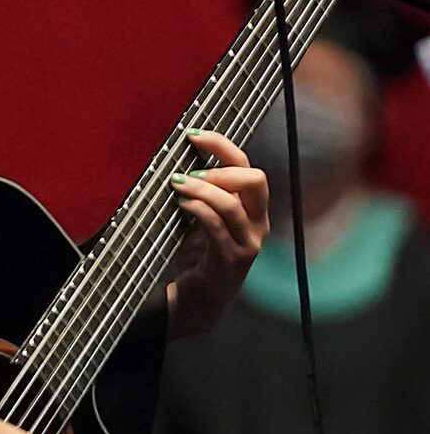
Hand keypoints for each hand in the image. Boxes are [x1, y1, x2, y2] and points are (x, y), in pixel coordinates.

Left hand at [165, 129, 270, 335]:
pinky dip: (199, 211)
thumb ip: (199, 193)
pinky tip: (182, 205)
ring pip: (234, 204)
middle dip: (221, 167)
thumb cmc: (196, 255)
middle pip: (255, 179)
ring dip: (204, 189)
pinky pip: (218, 228)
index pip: (247, 166)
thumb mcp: (199, 218)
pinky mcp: (232, 260)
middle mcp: (257, 223)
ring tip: (178, 185)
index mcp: (251, 208)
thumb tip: (176, 159)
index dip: (223, 146)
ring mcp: (247, 242)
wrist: (195, 300)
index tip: (194, 134)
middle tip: (189, 170)